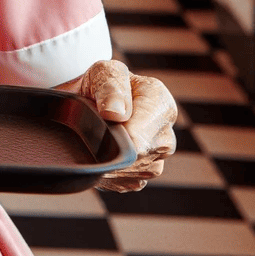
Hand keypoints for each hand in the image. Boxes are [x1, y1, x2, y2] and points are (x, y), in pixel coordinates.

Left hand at [67, 59, 177, 191]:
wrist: (90, 102)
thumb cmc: (102, 83)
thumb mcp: (103, 73)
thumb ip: (111, 88)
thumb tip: (115, 113)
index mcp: (161, 105)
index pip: (141, 137)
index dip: (115, 136)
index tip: (99, 122)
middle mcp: (164, 135)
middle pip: (137, 159)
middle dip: (109, 148)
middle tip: (92, 130)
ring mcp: (155, 160)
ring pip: (130, 173)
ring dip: (107, 161)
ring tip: (96, 139)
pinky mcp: (141, 177)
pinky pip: (123, 183)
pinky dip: (106, 172)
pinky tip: (100, 154)